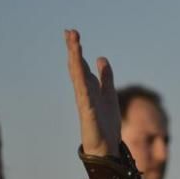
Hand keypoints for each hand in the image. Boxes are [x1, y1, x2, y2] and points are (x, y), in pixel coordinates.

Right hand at [64, 29, 119, 157]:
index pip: (81, 65)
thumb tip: (101, 58)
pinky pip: (83, 91)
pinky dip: (81, 78)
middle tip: (70, 31)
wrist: (106, 147)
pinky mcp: (88, 110)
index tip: (73, 34)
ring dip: (76, 59)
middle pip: (77, 67)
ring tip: (73, 42)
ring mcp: (84, 101)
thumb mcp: (109, 94)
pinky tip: (79, 66)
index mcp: (89, 88)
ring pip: (78, 76)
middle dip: (74, 50)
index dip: (77, 50)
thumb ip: (106, 78)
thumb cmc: (106, 124)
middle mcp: (84, 92)